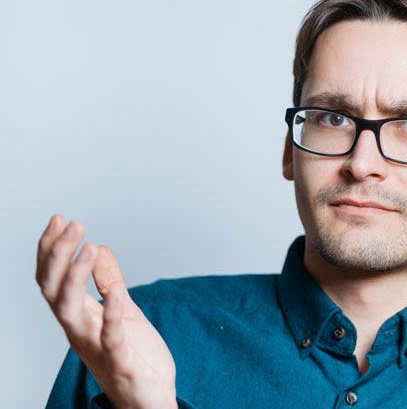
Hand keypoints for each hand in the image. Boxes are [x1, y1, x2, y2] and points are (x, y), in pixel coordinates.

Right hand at [36, 214, 177, 408]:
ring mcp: (97, 347)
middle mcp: (81, 331)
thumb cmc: (134, 356)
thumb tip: (100, 247)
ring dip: (76, 277)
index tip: (58, 219)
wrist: (150, 400)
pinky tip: (118, 293)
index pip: (54, 279)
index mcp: (81, 317)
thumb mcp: (124, 311)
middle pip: (54, 290)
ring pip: (70, 312)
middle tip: (72, 224)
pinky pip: (111, 338)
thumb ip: (110, 283)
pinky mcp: (121, 362)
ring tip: (88, 246)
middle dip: (58, 255)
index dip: (52, 250)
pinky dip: (112, 315)